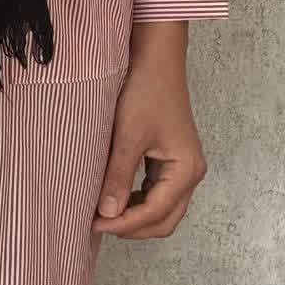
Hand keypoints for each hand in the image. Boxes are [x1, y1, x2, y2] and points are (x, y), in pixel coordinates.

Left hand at [91, 20, 207, 239]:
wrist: (155, 58)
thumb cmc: (146, 91)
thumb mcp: (128, 135)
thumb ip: (118, 176)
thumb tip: (107, 214)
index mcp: (186, 170)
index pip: (155, 213)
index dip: (124, 224)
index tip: (93, 223)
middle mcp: (190, 172)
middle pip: (164, 219)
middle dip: (132, 226)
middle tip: (97, 223)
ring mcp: (182, 165)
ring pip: (161, 208)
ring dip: (134, 215)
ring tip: (102, 212)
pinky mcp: (171, 157)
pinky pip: (157, 191)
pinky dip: (137, 200)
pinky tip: (114, 195)